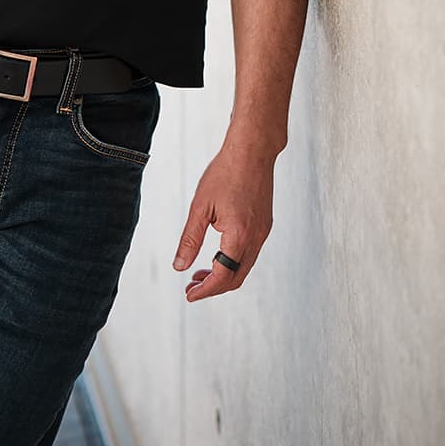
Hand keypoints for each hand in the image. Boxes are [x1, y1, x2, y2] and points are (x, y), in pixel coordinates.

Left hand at [171, 139, 275, 301]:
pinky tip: (218, 255)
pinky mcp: (265, 225)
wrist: (252, 151)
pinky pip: (250, 253)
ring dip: (224, 275)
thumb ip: (190, 239)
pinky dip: (234, 262)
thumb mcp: (200, 207)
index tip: (189, 294)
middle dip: (214, 287)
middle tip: (191, 287)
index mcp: (238, 236)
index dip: (205, 290)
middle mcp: (255, 238)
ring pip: (244, 267)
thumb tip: (179, 267)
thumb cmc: (225, 173)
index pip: (222, 276)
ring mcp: (263, 232)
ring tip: (200, 273)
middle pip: (236, 278)